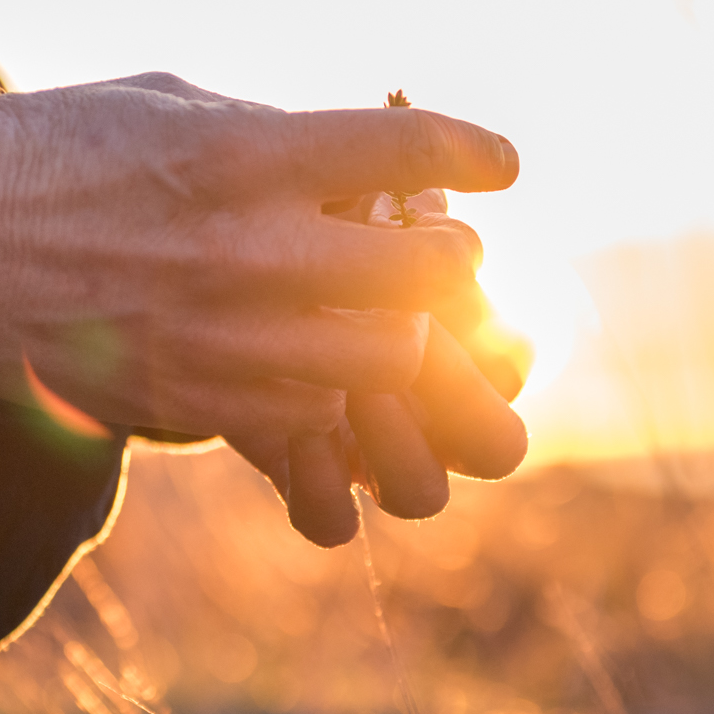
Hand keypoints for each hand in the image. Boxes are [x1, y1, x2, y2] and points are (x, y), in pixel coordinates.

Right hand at [0, 74, 518, 442]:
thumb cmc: (44, 148)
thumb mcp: (167, 103)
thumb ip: (270, 134)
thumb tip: (357, 162)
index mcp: (245, 150)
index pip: (411, 147)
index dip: (477, 153)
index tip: (502, 165)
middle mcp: (246, 247)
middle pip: (428, 273)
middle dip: (443, 261)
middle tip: (429, 253)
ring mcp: (219, 337)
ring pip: (385, 361)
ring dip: (397, 339)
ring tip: (377, 320)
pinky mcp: (184, 403)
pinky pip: (304, 418)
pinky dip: (323, 397)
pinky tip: (306, 370)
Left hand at [229, 189, 532, 546]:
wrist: (198, 263)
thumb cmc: (293, 215)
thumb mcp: (342, 192)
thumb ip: (395, 202)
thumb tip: (424, 218)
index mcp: (462, 336)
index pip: (515, 363)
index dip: (486, 342)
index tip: (423, 296)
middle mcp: (434, 407)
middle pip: (499, 447)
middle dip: (456, 400)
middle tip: (398, 353)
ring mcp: (375, 452)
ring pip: (422, 495)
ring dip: (392, 446)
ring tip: (340, 386)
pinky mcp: (308, 480)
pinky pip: (332, 522)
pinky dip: (318, 486)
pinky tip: (281, 425)